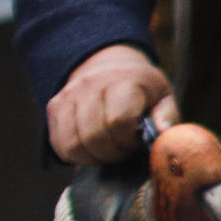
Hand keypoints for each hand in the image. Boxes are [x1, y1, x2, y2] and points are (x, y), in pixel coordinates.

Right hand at [46, 44, 177, 164]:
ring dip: (93, 156)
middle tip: (122, 148)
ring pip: (74, 144)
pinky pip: (60, 145)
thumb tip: (165, 138)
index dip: (128, 140)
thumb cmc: (138, 87)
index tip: (135, 139)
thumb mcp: (162, 96)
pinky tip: (90, 148)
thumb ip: (167, 118)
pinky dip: (76, 154)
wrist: (106, 64)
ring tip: (107, 148)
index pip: (118, 121)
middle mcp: (90, 86)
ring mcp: (67, 96)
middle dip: (112, 152)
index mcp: (122, 81)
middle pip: (94, 136)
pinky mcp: (53, 108)